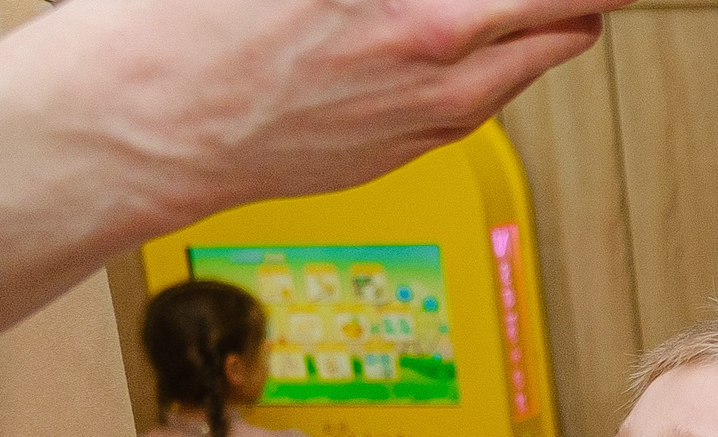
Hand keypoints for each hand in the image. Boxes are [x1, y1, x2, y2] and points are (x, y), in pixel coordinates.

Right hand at [0, 0, 620, 340]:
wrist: (148, 122)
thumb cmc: (190, 24)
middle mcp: (434, 40)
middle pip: (568, 6)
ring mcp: (437, 100)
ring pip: (549, 49)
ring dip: (562, 16)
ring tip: (569, 3)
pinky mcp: (422, 142)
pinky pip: (498, 93)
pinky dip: (510, 58)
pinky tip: (489, 37)